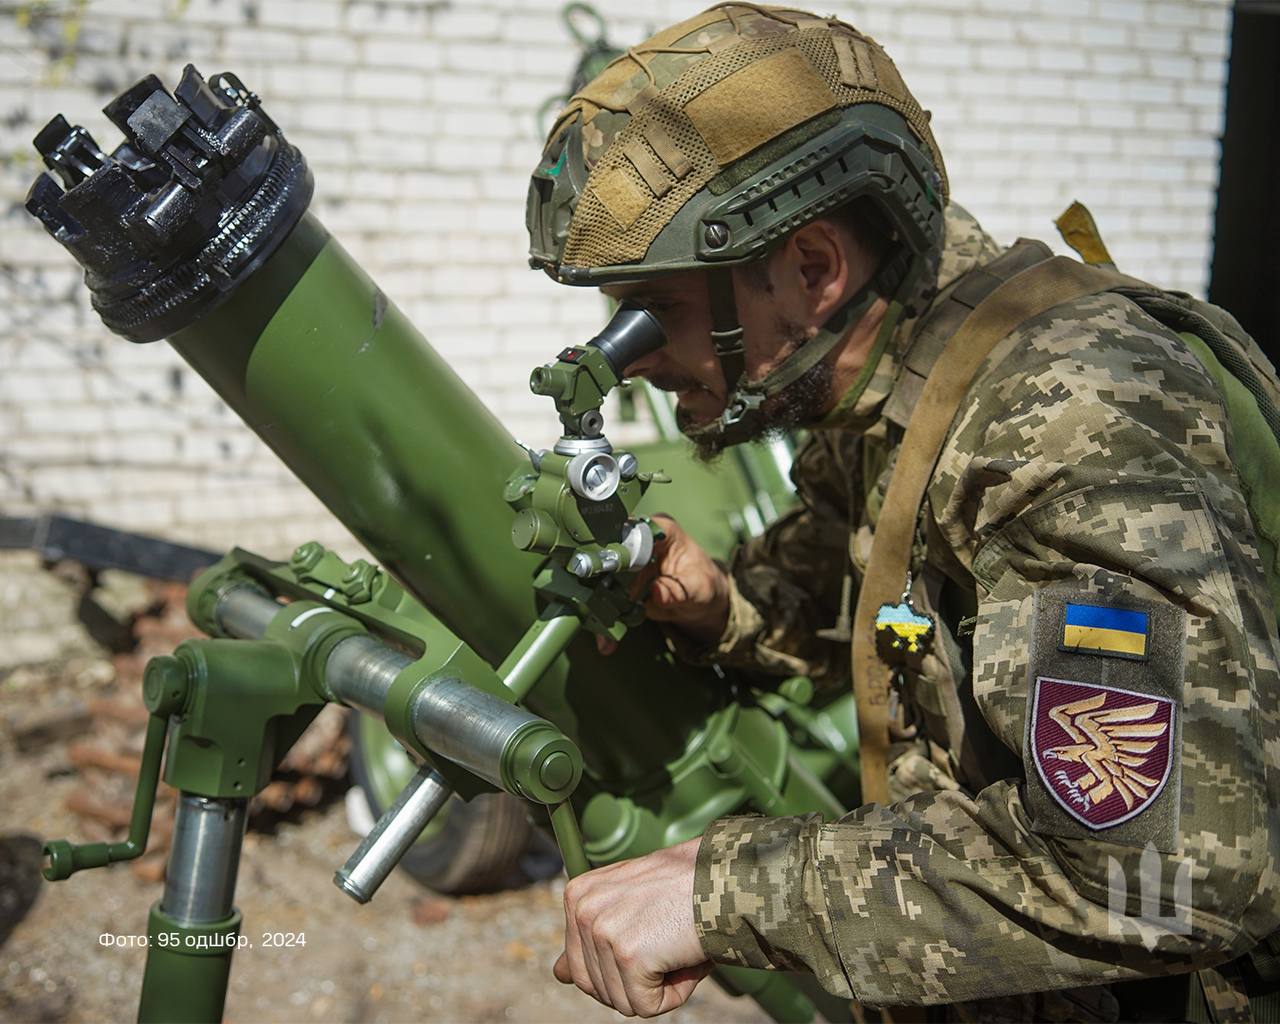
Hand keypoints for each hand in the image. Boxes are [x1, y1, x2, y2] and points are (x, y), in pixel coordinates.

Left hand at [553, 837, 712, 1016]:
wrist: (725, 877)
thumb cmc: (687, 890)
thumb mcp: (629, 904)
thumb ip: (590, 939)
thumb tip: (558, 974)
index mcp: (578, 894)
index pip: (578, 964)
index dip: (619, 967)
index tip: (648, 939)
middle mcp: (581, 908)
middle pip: (595, 987)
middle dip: (635, 981)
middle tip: (667, 944)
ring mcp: (601, 930)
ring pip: (622, 1001)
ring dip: (658, 986)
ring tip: (677, 946)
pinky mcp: (627, 954)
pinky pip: (646, 1006)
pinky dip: (674, 994)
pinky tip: (684, 959)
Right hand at [599, 514, 729, 654]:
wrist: (698, 603)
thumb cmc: (703, 585)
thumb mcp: (699, 589)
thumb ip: (679, 590)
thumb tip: (657, 592)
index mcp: (660, 531)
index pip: (634, 534)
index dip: (621, 551)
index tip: (611, 573)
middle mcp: (638, 540)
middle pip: (610, 554)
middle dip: (601, 582)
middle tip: (599, 607)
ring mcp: (625, 562)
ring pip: (602, 578)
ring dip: (599, 605)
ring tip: (604, 634)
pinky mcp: (618, 583)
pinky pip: (604, 598)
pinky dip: (604, 620)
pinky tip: (606, 642)